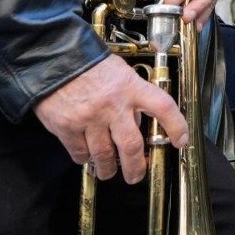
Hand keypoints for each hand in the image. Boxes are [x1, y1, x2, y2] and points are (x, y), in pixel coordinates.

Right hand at [34, 56, 187, 182]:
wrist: (53, 58)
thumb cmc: (89, 64)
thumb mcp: (119, 72)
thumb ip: (131, 96)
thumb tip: (136, 124)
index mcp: (131, 86)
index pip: (163, 106)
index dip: (176, 126)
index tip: (181, 141)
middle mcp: (112, 104)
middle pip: (132, 146)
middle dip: (136, 167)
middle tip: (136, 176)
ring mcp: (89, 117)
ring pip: (104, 155)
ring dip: (109, 169)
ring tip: (109, 172)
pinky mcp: (67, 127)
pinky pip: (80, 153)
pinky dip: (85, 159)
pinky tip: (87, 157)